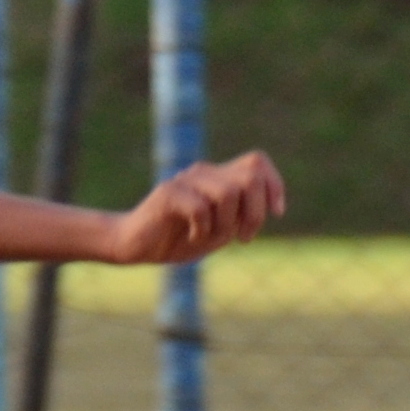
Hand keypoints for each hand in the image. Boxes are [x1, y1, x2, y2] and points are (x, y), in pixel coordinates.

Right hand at [108, 151, 284, 264]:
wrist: (133, 246)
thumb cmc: (176, 240)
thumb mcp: (217, 231)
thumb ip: (239, 217)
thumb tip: (264, 208)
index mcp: (217, 177)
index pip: (257, 164)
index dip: (274, 185)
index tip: (276, 214)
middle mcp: (204, 173)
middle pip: (250, 177)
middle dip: (255, 212)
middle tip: (244, 238)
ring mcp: (186, 180)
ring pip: (228, 193)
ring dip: (227, 224)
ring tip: (212, 239)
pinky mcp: (169, 193)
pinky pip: (201, 209)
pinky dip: (203, 231)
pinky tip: (193, 239)